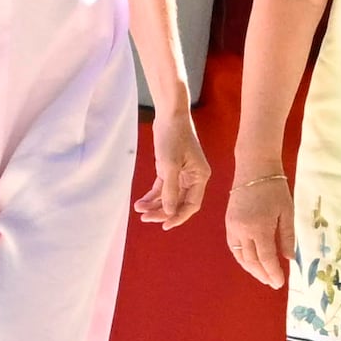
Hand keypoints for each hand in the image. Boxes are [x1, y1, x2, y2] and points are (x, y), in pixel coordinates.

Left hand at [138, 96, 211, 231]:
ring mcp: (181, 174)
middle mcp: (193, 178)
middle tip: (145, 218)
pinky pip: (162, 188)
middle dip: (162, 212)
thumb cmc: (173, 137)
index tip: (164, 226)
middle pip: (179, 203)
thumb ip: (170, 190)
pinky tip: (140, 202)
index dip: (178, 217)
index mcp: (200, 177)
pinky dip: (152, 196)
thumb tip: (168, 212)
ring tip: (139, 210)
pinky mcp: (170, 169)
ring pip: (169, 197)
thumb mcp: (170, 165)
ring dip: (155, 205)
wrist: (169, 114)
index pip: (192, 205)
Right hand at [224, 166, 294, 289]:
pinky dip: (242, 257)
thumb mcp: (286, 212)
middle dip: (262, 274)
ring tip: (262, 275)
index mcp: (259, 228)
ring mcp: (232, 227)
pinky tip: (250, 261)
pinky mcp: (228, 222)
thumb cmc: (274, 188)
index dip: (273, 273)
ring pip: (240, 256)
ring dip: (251, 269)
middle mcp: (242, 230)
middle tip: (272, 282)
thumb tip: (288, 258)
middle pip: (251, 260)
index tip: (280, 283)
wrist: (254, 168)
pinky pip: (233, 246)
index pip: (266, 258)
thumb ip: (287, 237)